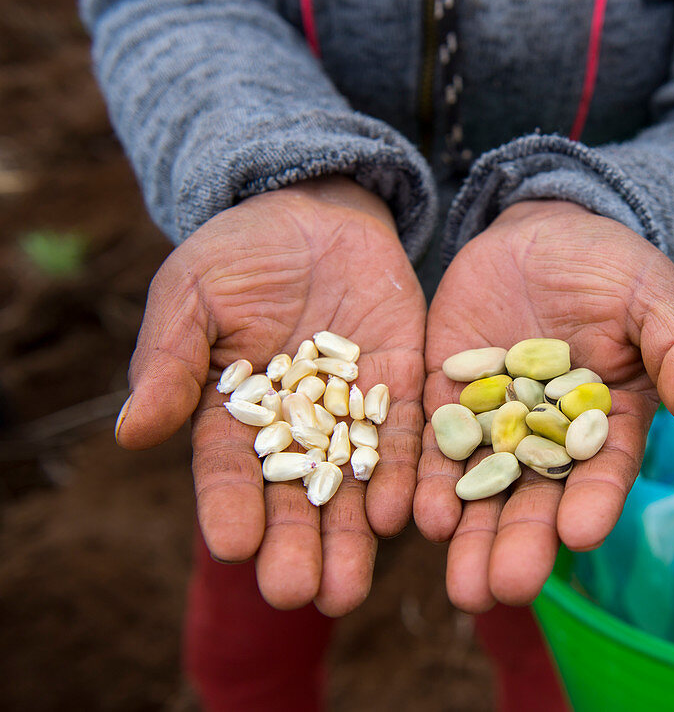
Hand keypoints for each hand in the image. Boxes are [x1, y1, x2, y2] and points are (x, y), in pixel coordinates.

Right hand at [114, 177, 425, 615]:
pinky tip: (402, 517)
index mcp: (237, 414)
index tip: (231, 548)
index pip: (230, 472)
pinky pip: (406, 437)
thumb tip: (130, 432)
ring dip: (352, 537)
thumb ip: (170, 361)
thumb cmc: (239, 253)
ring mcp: (355, 410)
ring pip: (354, 485)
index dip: (229, 509)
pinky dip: (403, 476)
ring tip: (349, 589)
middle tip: (300, 597)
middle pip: (298, 497)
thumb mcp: (192, 296)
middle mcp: (300, 426)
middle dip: (298, 547)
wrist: (315, 212)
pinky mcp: (405, 386)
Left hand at [415, 200, 673, 611]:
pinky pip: (437, 447)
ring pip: (483, 489)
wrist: (541, 233)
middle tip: (503, 590)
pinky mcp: (447, 399)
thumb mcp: (652, 297)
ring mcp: (494, 422)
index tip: (579, 536)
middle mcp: (550, 437)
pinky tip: (423, 519)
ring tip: (461, 588)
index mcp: (609, 422)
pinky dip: (430, 483)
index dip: (593, 502)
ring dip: (471, 537)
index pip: (603, 471)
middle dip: (520, 545)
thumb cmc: (611, 267)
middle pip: (536, 499)